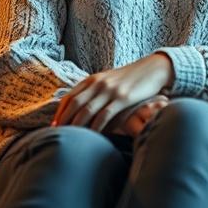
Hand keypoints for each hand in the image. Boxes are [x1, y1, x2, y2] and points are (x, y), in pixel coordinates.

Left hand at [51, 53, 173, 131]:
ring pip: (87, 111)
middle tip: (58, 136)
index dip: (60, 112)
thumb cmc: (130, 79)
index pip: (69, 97)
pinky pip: (104, 115)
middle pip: (74, 104)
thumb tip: (80, 110)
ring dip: (77, 126)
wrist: (153, 69)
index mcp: (92, 79)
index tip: (54, 126)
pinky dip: (96, 127)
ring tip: (71, 139)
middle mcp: (98, 83)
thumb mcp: (109, 81)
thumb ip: (95, 91)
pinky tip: (92, 137)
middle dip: (64, 121)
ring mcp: (110, 90)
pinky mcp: (123, 98)